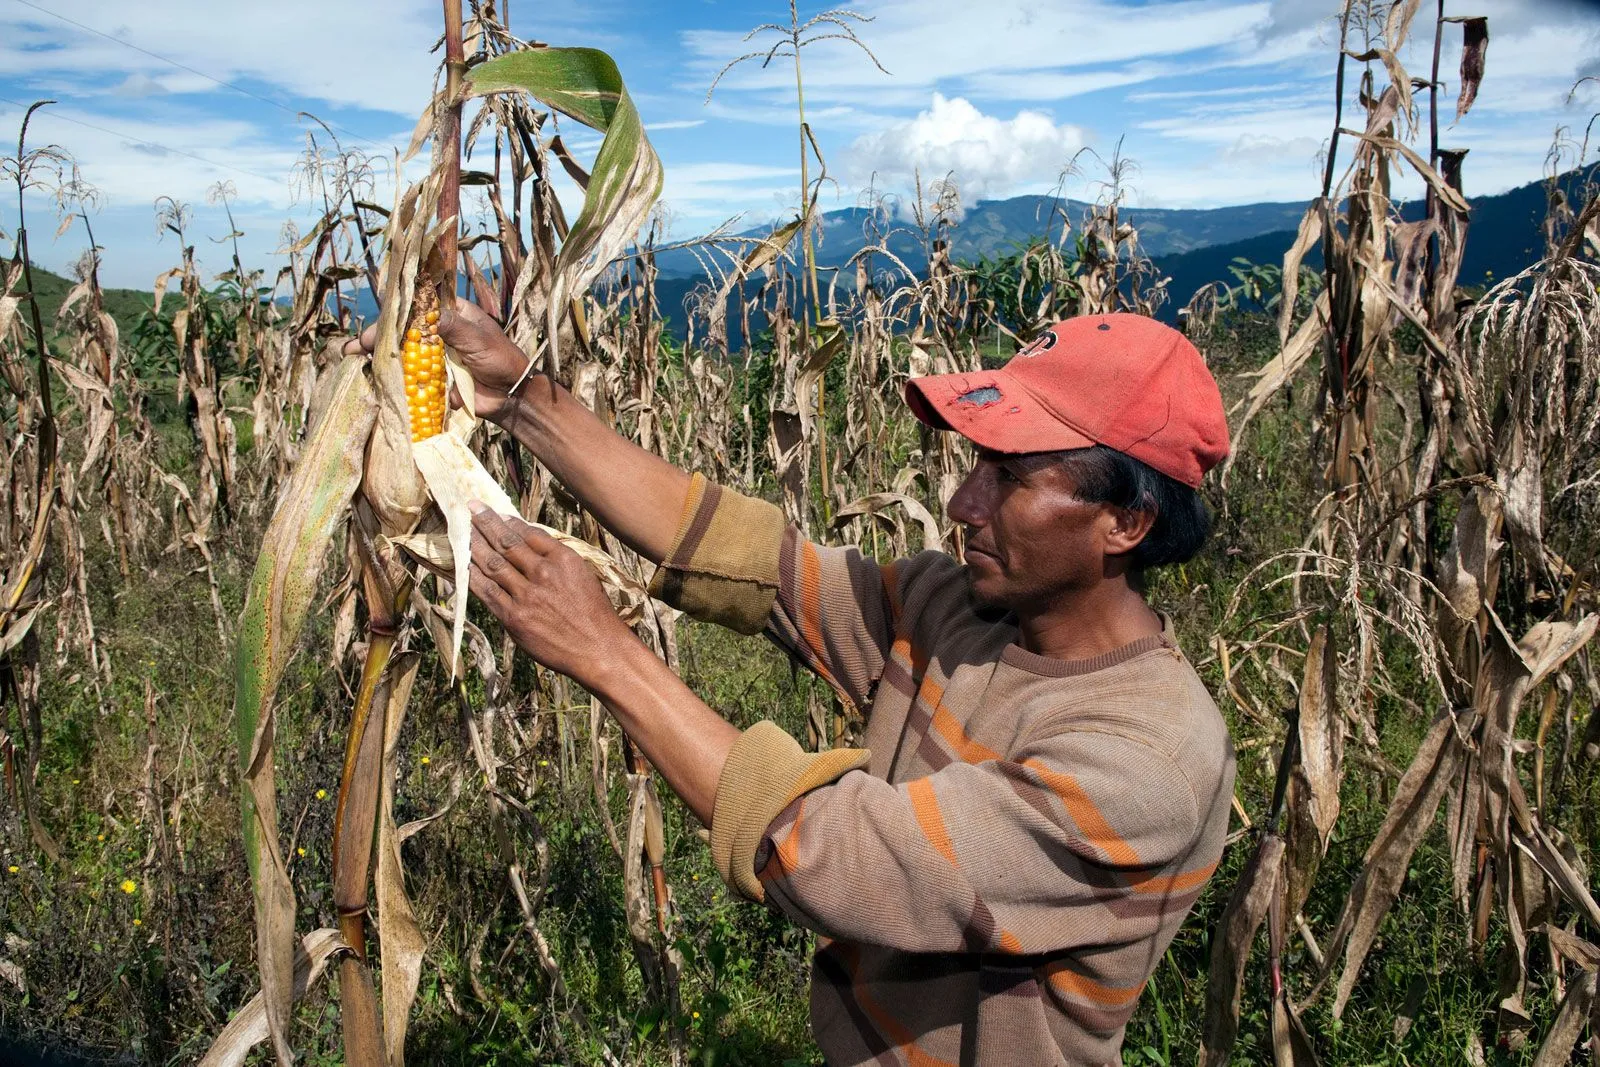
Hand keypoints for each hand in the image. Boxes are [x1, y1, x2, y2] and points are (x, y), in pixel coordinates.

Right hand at [340, 299, 537, 425]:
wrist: (513, 397)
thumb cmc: (502, 360)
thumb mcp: (477, 339)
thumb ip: (450, 327)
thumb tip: (424, 316)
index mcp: (451, 314)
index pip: (417, 307)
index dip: (395, 316)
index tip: (378, 326)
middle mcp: (439, 333)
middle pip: (403, 332)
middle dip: (379, 339)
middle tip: (358, 347)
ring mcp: (435, 356)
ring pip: (403, 355)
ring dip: (379, 359)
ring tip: (353, 359)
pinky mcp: (433, 379)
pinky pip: (411, 378)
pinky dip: (395, 380)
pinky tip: (374, 381)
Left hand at [465, 504, 634, 685]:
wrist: (598, 649)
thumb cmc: (594, 614)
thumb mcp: (584, 575)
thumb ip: (558, 559)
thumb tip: (532, 543)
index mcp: (564, 559)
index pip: (530, 532)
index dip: (509, 520)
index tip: (496, 512)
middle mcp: (544, 573)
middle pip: (507, 542)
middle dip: (486, 522)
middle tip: (471, 507)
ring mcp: (527, 595)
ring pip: (493, 563)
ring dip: (475, 545)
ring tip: (463, 531)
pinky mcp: (515, 617)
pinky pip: (487, 591)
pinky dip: (473, 576)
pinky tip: (464, 565)